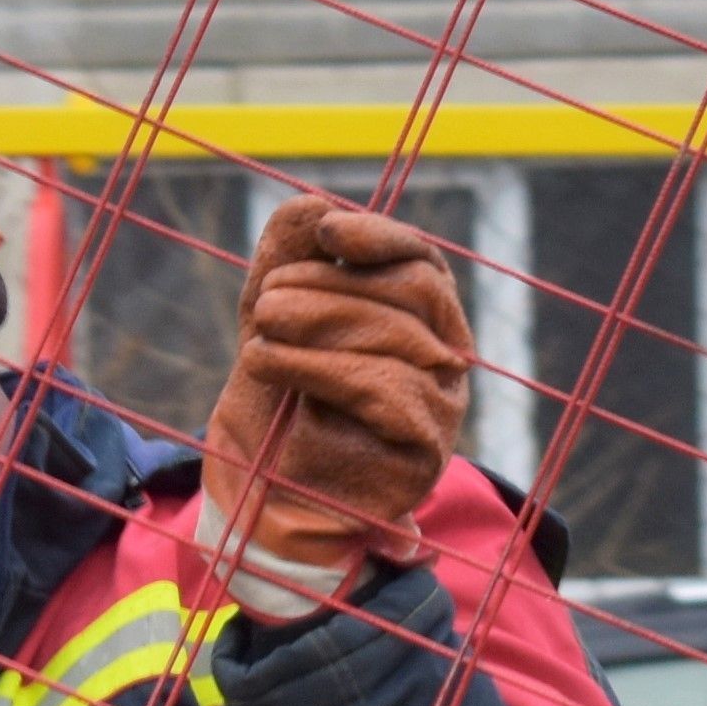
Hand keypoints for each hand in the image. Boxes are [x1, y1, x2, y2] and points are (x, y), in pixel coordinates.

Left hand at [205, 195, 471, 570]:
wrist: (263, 498)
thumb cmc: (276, 403)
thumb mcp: (273, 319)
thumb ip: (290, 259)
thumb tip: (313, 207)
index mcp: (421, 318)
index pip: (422, 260)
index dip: (379, 236)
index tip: (329, 229)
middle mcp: (446, 356)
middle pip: (412, 291)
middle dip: (331, 286)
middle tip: (265, 303)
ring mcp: (444, 404)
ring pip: (397, 338)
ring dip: (315, 325)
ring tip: (260, 333)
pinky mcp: (426, 449)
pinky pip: (387, 391)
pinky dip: (318, 369)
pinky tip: (268, 363)